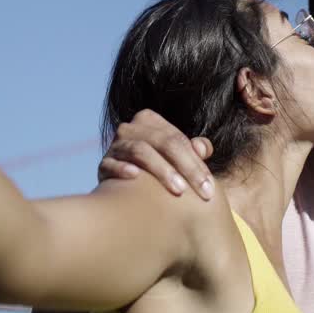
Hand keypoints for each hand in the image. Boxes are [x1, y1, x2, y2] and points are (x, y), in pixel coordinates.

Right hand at [96, 110, 216, 199]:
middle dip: (187, 168)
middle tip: (203, 192)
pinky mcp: (103, 164)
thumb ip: (192, 151)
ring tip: (179, 190)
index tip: (210, 188)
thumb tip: (202, 148)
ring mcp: (115, 145)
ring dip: (162, 170)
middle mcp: (130, 128)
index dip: (197, 163)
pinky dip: (122, 169)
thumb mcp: (176, 158)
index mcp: (148, 120)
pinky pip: (111, 164)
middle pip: (164, 143)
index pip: (178, 139)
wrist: (123, 188)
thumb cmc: (156, 170)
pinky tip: (135, 177)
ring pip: (140, 151)